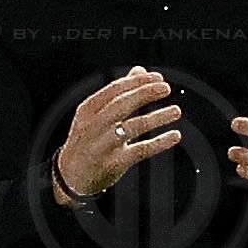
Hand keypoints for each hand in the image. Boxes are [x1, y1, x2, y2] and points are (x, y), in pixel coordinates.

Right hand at [54, 66, 182, 201]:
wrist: (71, 176)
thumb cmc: (88, 139)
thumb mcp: (95, 115)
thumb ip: (118, 92)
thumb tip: (140, 71)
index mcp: (87, 111)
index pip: (114, 90)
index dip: (137, 82)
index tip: (158, 78)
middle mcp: (93, 127)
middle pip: (121, 105)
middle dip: (145, 93)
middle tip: (166, 88)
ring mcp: (102, 146)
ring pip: (132, 127)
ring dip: (157, 118)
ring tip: (176, 111)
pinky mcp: (113, 164)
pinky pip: (140, 151)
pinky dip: (160, 142)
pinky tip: (175, 135)